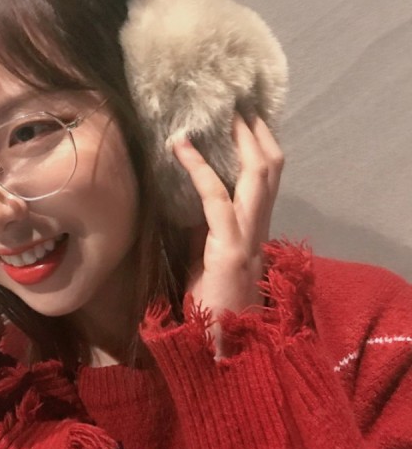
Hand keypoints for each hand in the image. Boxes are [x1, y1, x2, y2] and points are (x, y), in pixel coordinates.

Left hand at [172, 115, 283, 354]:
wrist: (218, 345)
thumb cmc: (209, 304)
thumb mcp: (204, 255)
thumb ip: (202, 226)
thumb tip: (182, 196)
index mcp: (253, 228)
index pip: (264, 179)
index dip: (257, 146)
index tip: (244, 119)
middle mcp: (257, 227)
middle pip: (270, 168)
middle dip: (256, 133)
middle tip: (239, 103)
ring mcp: (247, 235)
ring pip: (256, 176)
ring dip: (239, 140)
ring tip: (221, 113)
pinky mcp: (229, 247)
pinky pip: (215, 198)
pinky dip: (198, 168)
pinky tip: (180, 147)